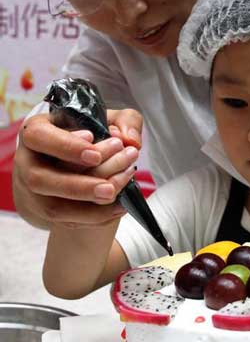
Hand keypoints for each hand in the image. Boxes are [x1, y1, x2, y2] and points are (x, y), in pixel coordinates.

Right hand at [13, 109, 142, 228]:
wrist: (73, 160)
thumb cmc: (88, 135)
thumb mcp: (107, 119)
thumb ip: (125, 120)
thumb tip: (130, 139)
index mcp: (36, 131)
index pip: (39, 136)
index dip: (66, 147)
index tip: (95, 155)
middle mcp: (27, 162)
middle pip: (39, 179)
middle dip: (78, 186)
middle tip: (109, 188)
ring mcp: (33, 190)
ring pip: (52, 207)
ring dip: (88, 206)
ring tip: (116, 196)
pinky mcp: (45, 211)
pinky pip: (67, 221)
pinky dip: (95, 217)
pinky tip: (119, 207)